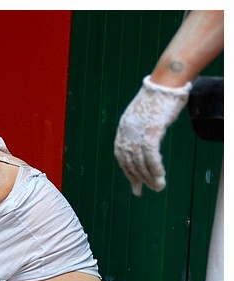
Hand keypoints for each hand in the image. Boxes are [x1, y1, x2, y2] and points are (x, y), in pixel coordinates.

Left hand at [114, 75, 190, 195]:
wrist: (165, 83)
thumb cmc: (157, 97)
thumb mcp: (142, 115)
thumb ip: (139, 129)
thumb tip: (145, 142)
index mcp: (122, 128)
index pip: (121, 155)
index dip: (127, 170)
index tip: (133, 182)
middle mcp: (126, 133)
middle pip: (129, 162)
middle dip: (135, 178)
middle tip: (140, 191)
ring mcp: (137, 133)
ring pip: (140, 162)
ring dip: (148, 178)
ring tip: (156, 188)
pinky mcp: (150, 132)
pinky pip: (151, 157)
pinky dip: (156, 170)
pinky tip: (160, 178)